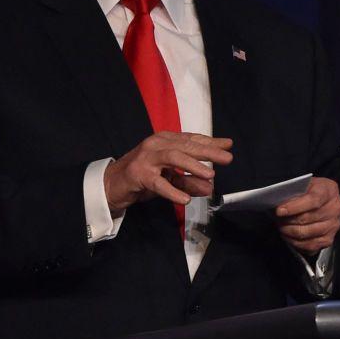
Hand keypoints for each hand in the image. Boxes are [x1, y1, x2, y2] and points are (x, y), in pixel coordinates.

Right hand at [104, 132, 232, 213]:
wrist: (111, 184)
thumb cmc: (143, 177)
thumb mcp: (170, 178)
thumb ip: (189, 180)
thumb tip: (210, 186)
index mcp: (165, 140)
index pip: (191, 139)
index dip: (210, 142)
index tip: (228, 145)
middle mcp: (156, 144)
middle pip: (186, 146)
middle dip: (208, 152)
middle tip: (226, 158)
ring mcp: (146, 158)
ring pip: (173, 157)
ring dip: (193, 166)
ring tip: (210, 174)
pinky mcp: (138, 174)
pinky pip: (158, 182)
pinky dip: (173, 190)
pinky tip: (185, 199)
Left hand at [275, 177, 339, 253]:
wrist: (322, 201)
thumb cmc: (309, 191)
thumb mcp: (303, 185)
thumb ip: (294, 192)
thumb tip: (280, 206)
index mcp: (330, 190)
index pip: (313, 200)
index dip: (295, 206)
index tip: (279, 211)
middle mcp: (335, 208)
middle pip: (308, 218)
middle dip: (288, 220)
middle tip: (277, 219)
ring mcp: (334, 225)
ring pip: (307, 233)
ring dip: (289, 231)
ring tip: (281, 227)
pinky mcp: (329, 239)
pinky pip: (309, 245)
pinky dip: (295, 242)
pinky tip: (288, 236)